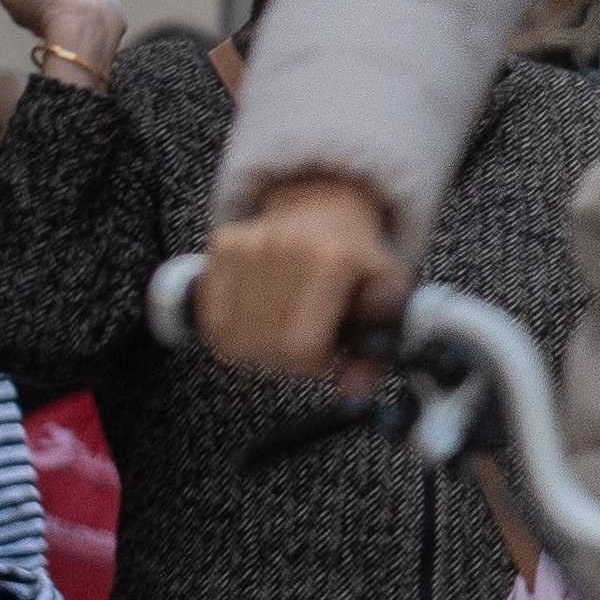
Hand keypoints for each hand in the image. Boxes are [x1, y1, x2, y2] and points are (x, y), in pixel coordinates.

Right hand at [197, 174, 404, 373]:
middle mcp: (286, 248)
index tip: (326, 353)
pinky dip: (230, 328)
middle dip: (285, 359)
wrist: (329, 205)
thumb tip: (353, 394)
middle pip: (263, 346)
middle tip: (305, 341)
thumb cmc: (360, 258)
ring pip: (232, 336)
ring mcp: (249, 244)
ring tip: (284, 325)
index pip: (299, 346)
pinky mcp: (224, 244)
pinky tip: (257, 316)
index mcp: (334, 260)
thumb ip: (377, 352)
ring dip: (257, 345)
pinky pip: (211, 314)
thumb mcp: (388, 301)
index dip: (312, 362)